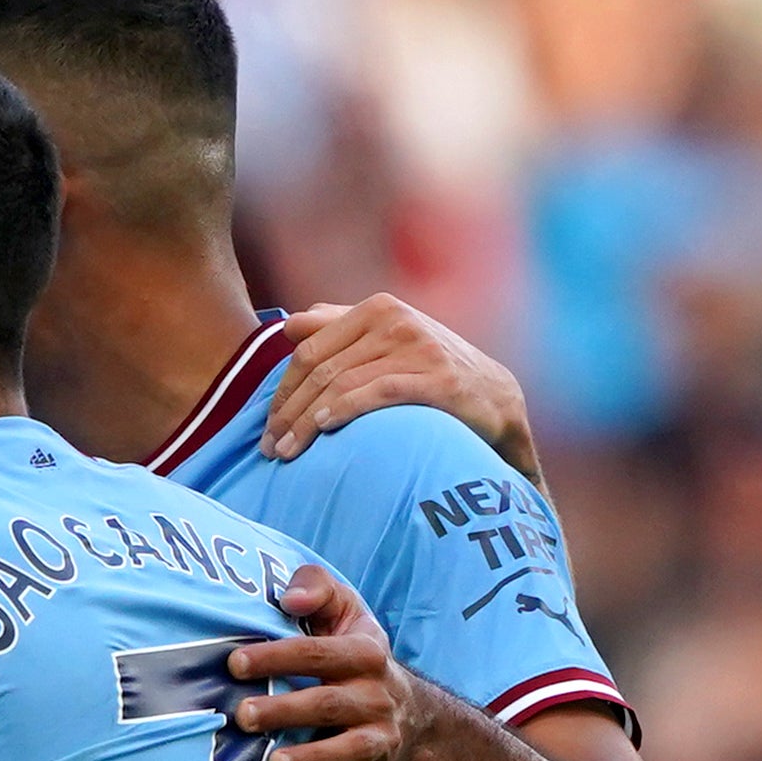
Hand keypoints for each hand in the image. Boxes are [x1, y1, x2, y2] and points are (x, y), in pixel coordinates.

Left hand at [225, 562, 420, 760]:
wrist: (414, 717)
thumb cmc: (357, 656)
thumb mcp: (346, 612)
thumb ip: (317, 588)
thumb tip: (288, 598)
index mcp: (366, 653)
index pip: (317, 653)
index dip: (276, 657)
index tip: (234, 663)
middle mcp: (378, 696)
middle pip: (328, 704)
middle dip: (284, 711)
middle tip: (242, 715)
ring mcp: (382, 737)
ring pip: (350, 749)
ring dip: (311, 758)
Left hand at [264, 296, 541, 484]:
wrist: (494, 397)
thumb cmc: (430, 371)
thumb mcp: (387, 341)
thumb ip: (342, 326)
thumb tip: (293, 323)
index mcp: (377, 307)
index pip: (308, 350)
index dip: (282, 390)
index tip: (267, 426)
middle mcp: (395, 319)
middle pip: (320, 369)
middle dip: (289, 411)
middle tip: (269, 448)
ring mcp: (417, 346)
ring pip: (342, 383)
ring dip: (307, 422)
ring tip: (287, 453)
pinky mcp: (436, 377)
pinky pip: (377, 392)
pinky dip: (345, 410)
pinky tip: (323, 429)